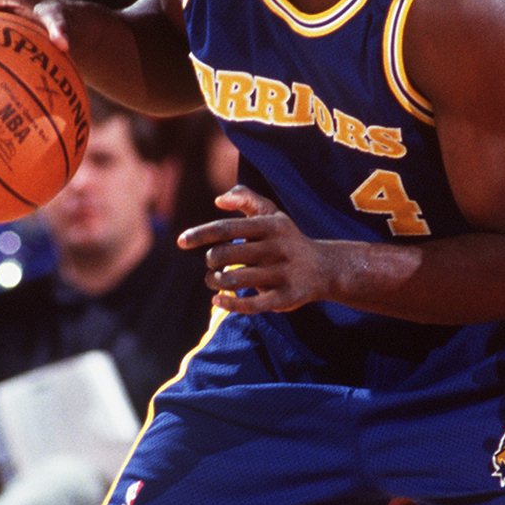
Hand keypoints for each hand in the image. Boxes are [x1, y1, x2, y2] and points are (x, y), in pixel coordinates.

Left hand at [178, 186, 330, 313]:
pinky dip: (229, 304)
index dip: (201, 234)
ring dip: (215, 281)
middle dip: (211, 261)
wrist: (325, 268)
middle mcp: (277, 248)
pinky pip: (251, 305)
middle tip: (212, 264)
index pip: (227, 228)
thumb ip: (246, 199)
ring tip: (214, 280)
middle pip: (226, 255)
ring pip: (234, 280)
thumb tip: (219, 200)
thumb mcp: (272, 214)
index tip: (180, 241)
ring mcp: (282, 274)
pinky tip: (217, 301)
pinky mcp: (285, 297)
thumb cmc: (287, 239)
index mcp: (270, 225)